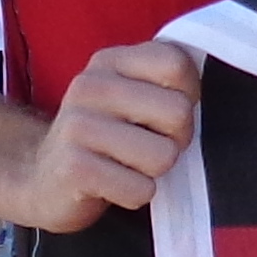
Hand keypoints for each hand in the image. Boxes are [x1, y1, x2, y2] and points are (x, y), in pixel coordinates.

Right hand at [12, 41, 204, 230]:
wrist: (43, 177)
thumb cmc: (106, 138)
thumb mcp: (130, 96)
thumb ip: (165, 82)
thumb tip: (212, 87)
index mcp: (111, 61)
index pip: (176, 64)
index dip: (188, 96)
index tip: (165, 114)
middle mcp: (90, 86)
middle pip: (178, 112)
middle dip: (175, 140)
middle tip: (148, 146)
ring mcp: (78, 126)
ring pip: (163, 156)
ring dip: (153, 172)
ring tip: (127, 166)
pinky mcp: (74, 168)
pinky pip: (140, 190)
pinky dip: (134, 195)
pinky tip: (112, 185)